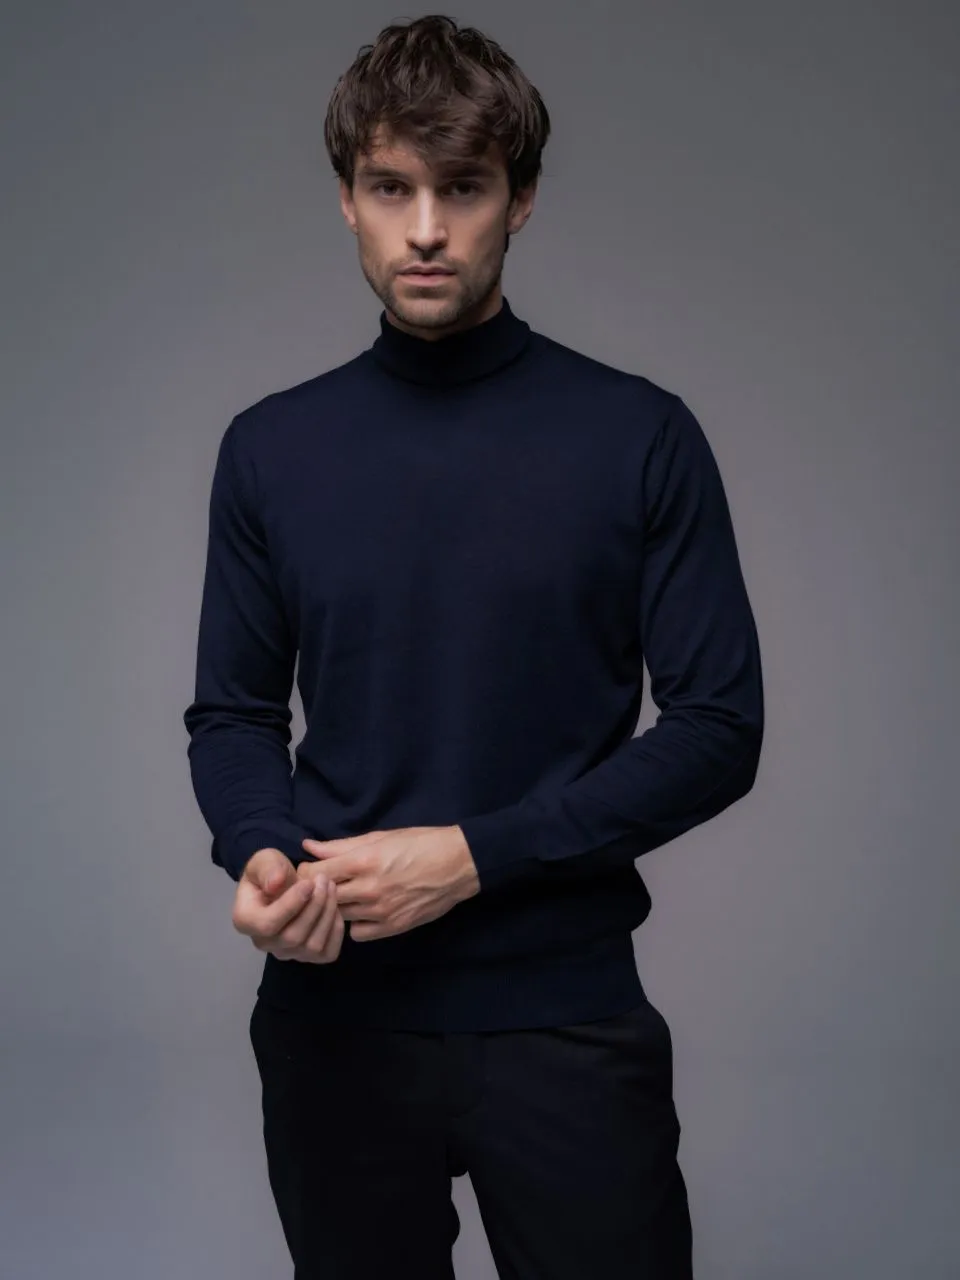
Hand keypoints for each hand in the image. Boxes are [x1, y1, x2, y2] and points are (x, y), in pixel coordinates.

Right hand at [232, 847, 344, 963]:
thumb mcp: (265, 860)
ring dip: (327, 914)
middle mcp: (263, 943)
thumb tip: (275, 884)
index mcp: (245, 921)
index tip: (308, 882)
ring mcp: (287, 953)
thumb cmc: (271, 872)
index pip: (267, 924)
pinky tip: (334, 907)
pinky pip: (327, 953)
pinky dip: (335, 930)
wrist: (283, 884)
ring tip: (331, 887)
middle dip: (314, 906)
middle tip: (324, 880)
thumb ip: (268, 869)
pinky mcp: (309, 958)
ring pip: (312, 946)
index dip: (291, 905)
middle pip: (293, 937)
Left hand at [300, 825, 479, 941]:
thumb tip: (309, 846)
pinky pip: (357, 933)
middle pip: (321, 897)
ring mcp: (380, 911)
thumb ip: (341, 845)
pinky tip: (363, 912)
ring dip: (337, 907)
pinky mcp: (392, 927)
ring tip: (346, 896)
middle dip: (316, 890)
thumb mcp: (379, 837)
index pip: (313, 872)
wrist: (457, 865)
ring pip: (338, 915)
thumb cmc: (419, 843)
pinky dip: (355, 924)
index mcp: (362, 861)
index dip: (304, 871)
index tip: (308, 870)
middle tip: (321, 885)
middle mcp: (367, 888)